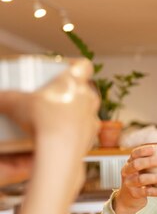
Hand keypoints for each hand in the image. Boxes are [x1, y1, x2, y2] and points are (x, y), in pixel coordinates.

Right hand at [0, 59, 98, 192]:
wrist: (60, 149)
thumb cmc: (42, 119)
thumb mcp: (16, 104)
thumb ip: (5, 98)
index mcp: (74, 82)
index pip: (84, 65)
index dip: (75, 64)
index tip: (65, 68)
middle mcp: (88, 98)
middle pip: (85, 89)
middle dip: (71, 91)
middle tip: (53, 95)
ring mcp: (92, 118)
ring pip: (87, 110)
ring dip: (74, 112)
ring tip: (55, 117)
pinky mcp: (92, 137)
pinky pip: (84, 131)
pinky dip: (74, 132)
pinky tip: (60, 136)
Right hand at [115, 144, 156, 213]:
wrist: (128, 199)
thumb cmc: (140, 180)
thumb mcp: (141, 170)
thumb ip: (151, 163)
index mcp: (130, 163)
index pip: (134, 154)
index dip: (143, 151)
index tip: (154, 149)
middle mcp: (127, 172)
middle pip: (137, 164)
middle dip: (151, 161)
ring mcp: (129, 183)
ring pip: (142, 179)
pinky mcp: (135, 194)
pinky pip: (147, 192)